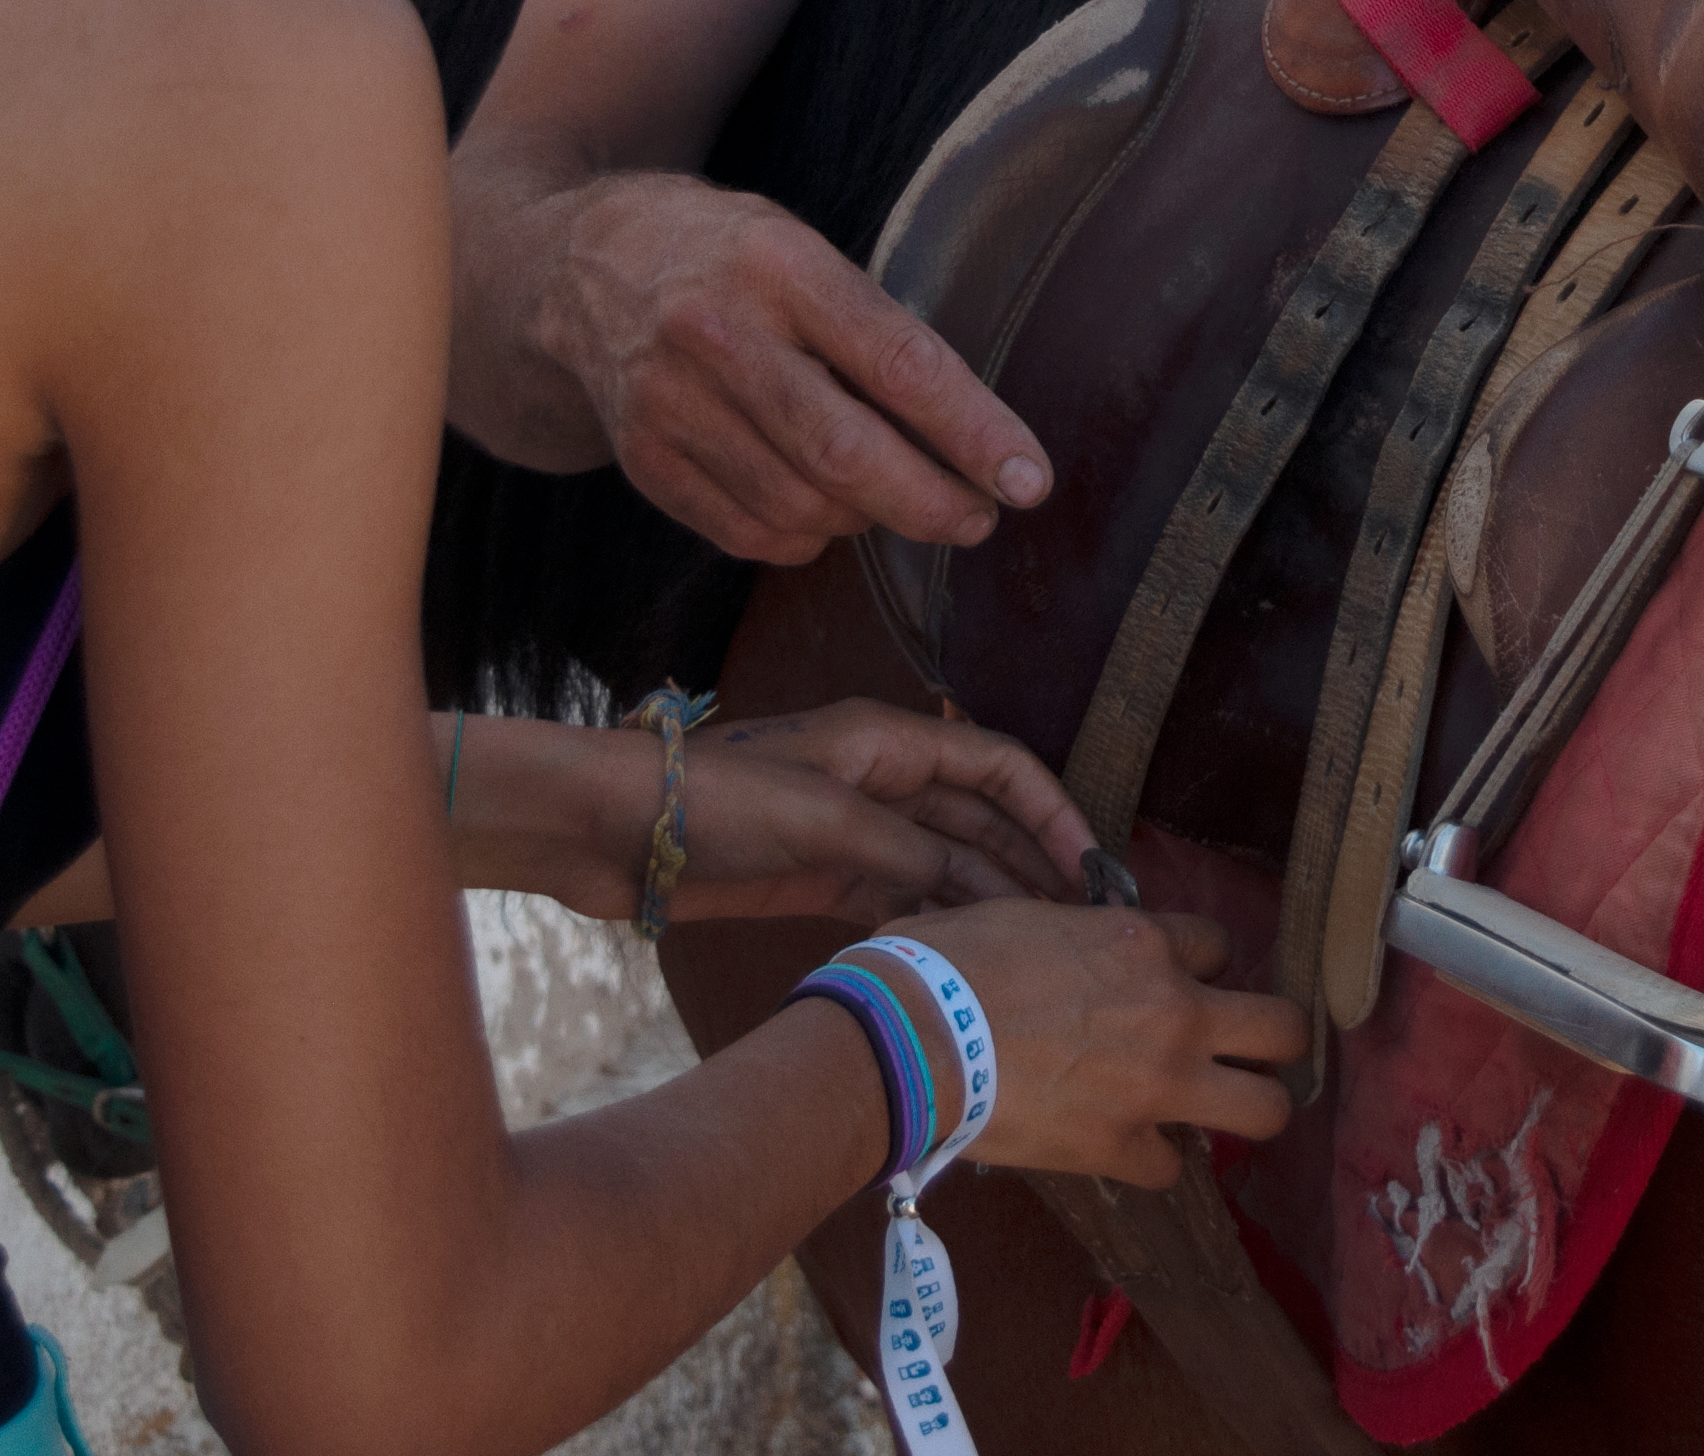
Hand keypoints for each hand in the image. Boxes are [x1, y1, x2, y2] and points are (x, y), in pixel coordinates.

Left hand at [452, 701, 1099, 925]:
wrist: (612, 829)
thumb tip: (971, 893)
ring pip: (945, 865)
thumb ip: (905, 852)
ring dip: (989, 902)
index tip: (1091, 867)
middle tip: (1079, 929)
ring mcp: (851, 830)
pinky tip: (963, 962)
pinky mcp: (819, 876)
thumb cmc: (714, 798)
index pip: (999, 766)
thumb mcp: (823, 818)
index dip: (1052, 812)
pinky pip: (900, 899)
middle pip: (980, 821)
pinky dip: (935, 925)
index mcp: (887, 740)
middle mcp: (880, 779)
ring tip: (1036, 956)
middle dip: (1032, 867)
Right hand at [543, 169, 1047, 562]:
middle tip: (979, 519)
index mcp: (778, 263)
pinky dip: (806, 538)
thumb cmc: (724, 255)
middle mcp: (717, 333)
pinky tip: (826, 512)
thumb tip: (969, 434)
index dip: (973, 431)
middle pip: (844, 453)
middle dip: (931, 503)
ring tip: (898, 501)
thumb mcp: (801, 247)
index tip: (1028, 478)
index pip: (898, 362)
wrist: (576, 268)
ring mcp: (670, 404)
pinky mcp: (645, 460)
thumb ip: (872, 328)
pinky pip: (750, 533)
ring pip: (801, 505)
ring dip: (869, 521)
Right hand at [886, 900, 1304, 1189]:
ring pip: (1265, 1110)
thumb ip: (1071, 932)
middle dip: (1275, 1040)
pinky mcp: (1123, 1148)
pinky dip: (1151, 1159)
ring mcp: (1158, 1086)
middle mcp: (1174, 1011)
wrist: (910, 1043)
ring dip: (1247, 1109)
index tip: (1179, 978)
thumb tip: (1065, 940)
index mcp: (1143, 942)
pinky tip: (1125, 1147)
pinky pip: (1171, 1167)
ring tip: (1222, 1111)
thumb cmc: (944, 964)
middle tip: (1247, 1050)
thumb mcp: (1020, 915)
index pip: (1220, 943)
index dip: (1200, 963)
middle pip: (1281, 1028)